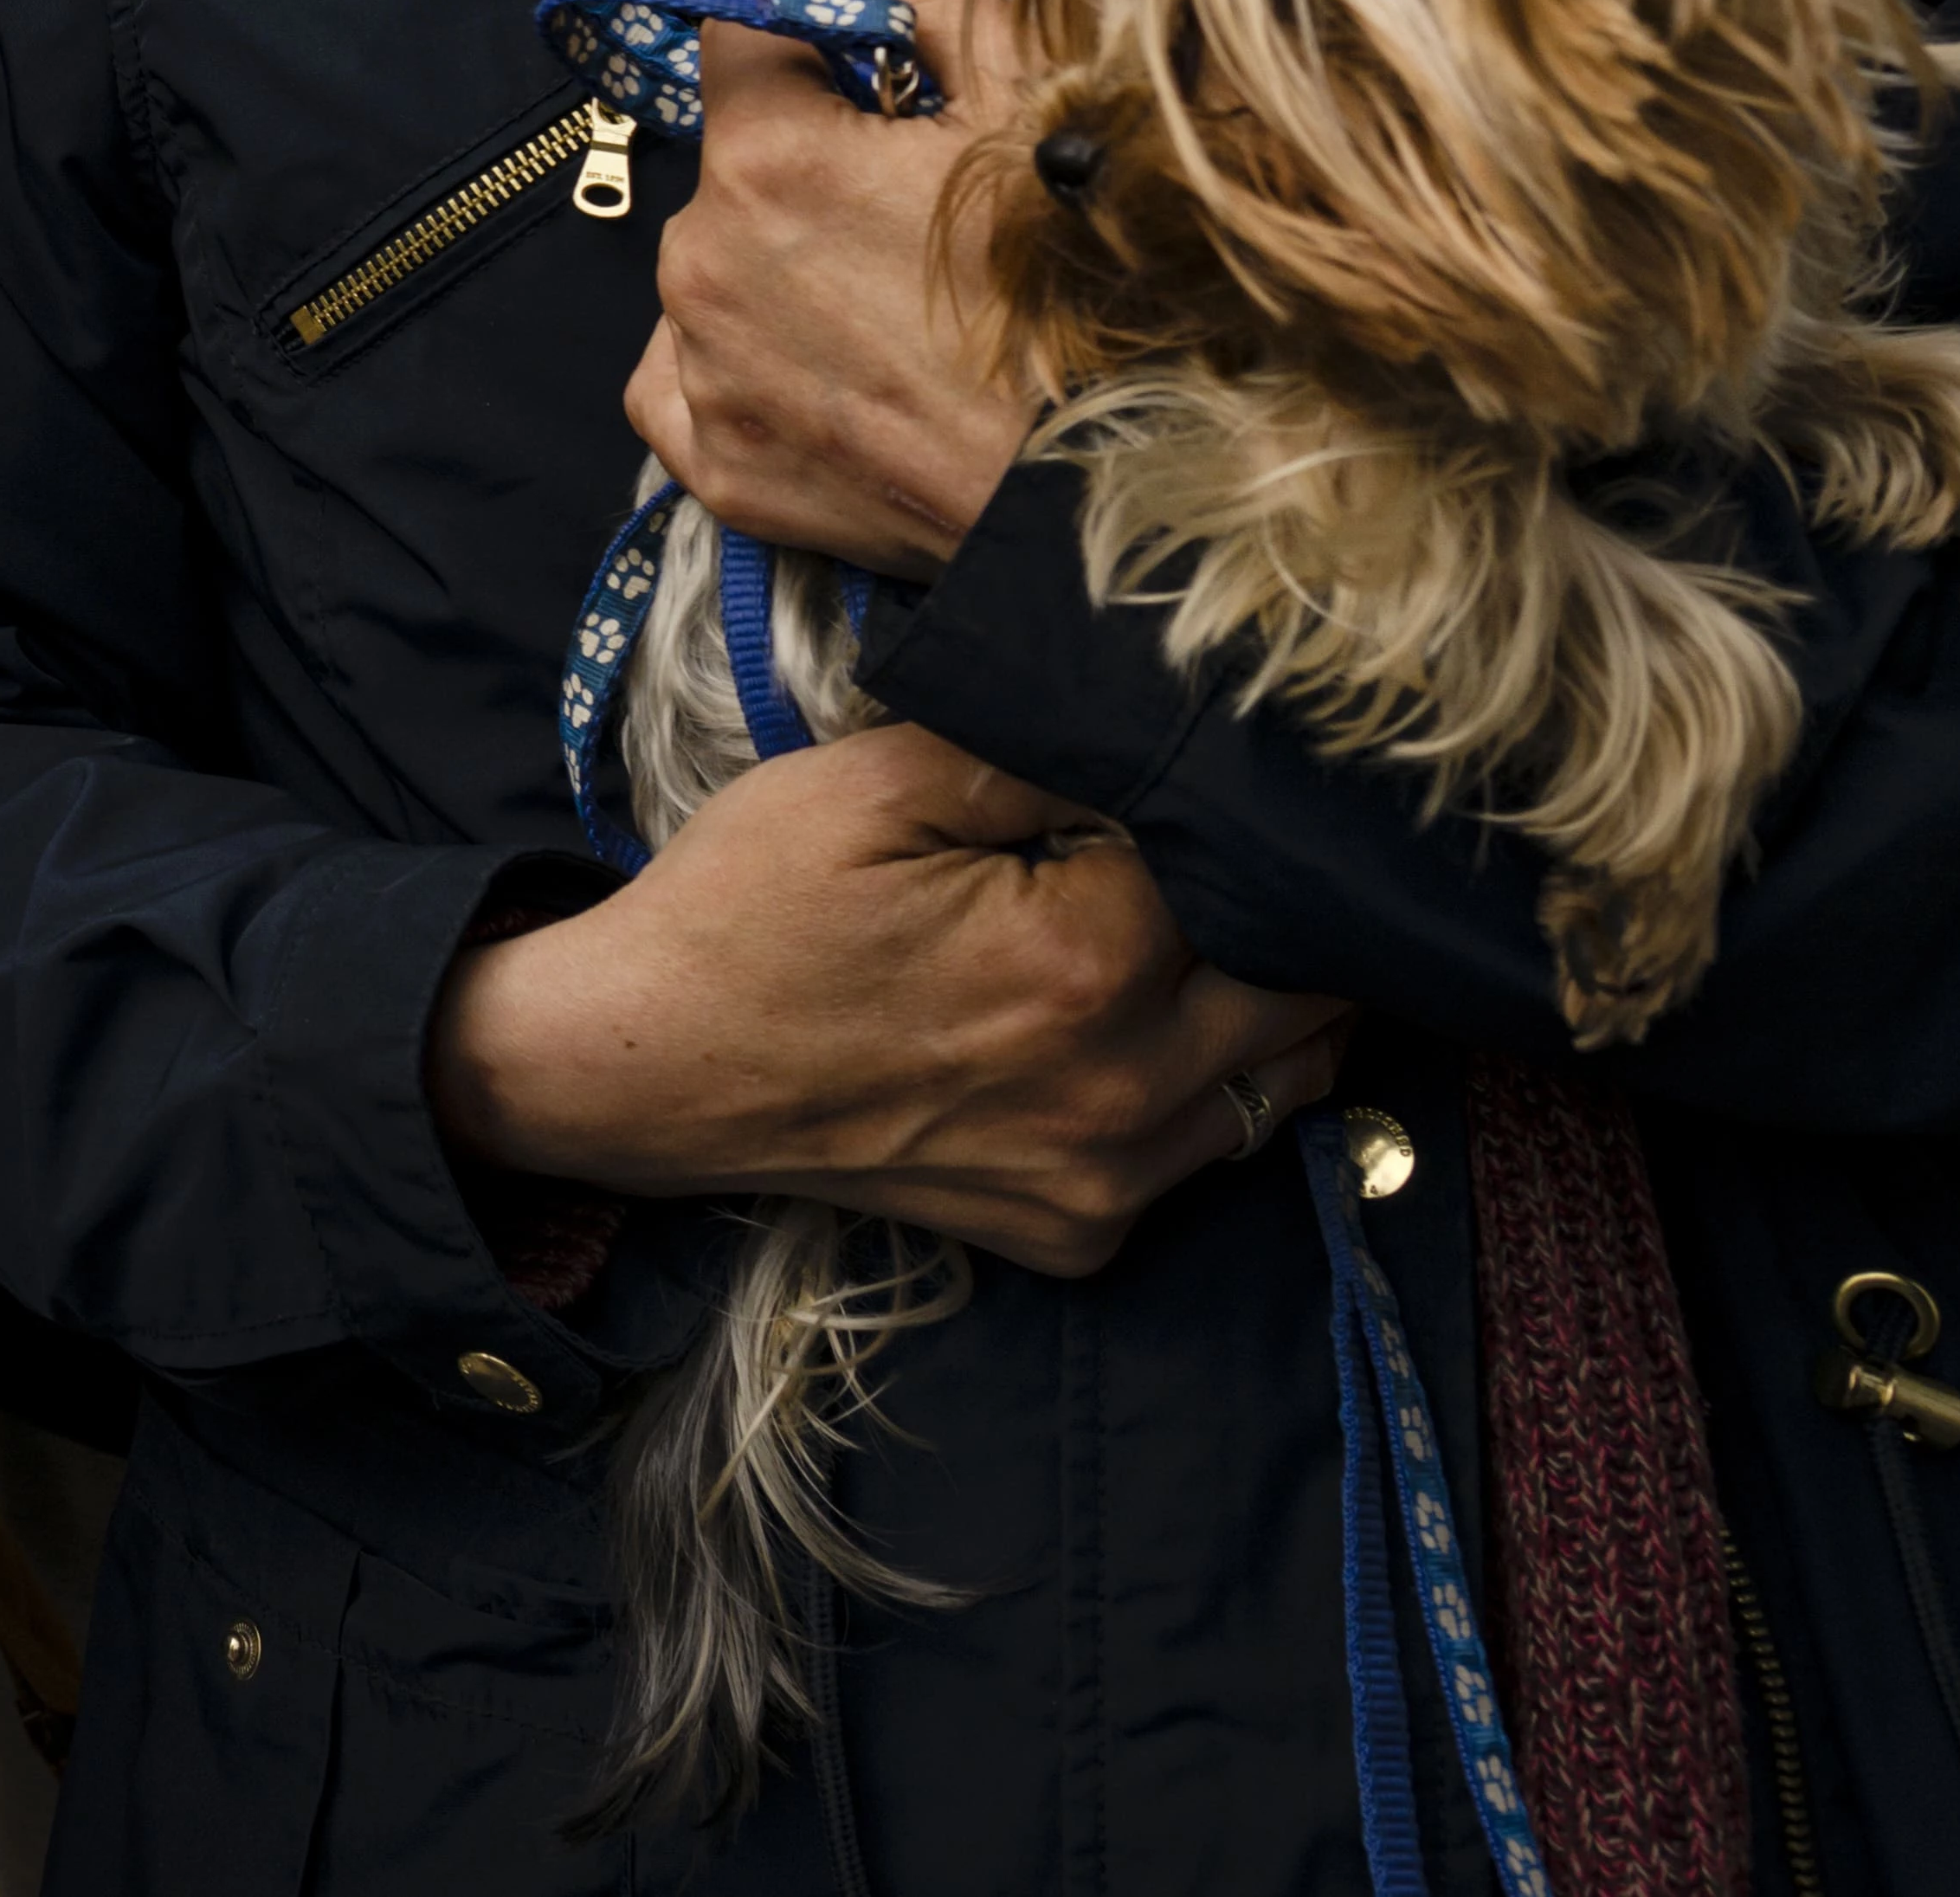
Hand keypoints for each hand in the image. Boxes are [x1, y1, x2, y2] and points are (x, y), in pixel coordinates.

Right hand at [427, 725, 1346, 1276]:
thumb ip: (1038, 749)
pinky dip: (1203, 1093)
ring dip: (1274, 1004)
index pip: (1254, 866)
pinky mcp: (1074, 1234)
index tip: (1204, 774)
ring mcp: (1105, 1177)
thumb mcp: (874, 780)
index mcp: (1087, 959)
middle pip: (1313, 986)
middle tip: (1231, 846)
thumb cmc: (748, 907)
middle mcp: (1125, 1087)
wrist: (646, 1065)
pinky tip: (1128, 1028)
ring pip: (1289, 1081)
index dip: (1231, 809)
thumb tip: (1164, 726)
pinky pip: (1205, 1159)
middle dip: (1290, 908)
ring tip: (1201, 932)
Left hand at [623, 0, 1032, 579]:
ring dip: (784, 263)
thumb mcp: (1024, 108)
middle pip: (738, 157)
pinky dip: (744, 368)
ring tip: (903, 304)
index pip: (744, 30)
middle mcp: (703, 256)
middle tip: (924, 208)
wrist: (1107, 503)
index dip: (820, 34)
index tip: (889, 73)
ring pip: (718, 266)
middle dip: (813, 160)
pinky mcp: (716, 464)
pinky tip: (838, 373)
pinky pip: (687, 381)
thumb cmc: (1088, 299)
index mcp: (769, 155)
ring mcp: (702, 368)